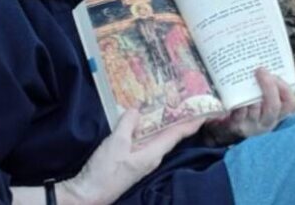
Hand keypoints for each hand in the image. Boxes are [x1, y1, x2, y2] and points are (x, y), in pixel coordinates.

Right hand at [56, 109, 202, 204]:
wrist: (89, 195)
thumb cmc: (105, 170)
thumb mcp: (116, 143)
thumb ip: (128, 124)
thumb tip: (137, 109)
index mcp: (153, 153)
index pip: (177, 135)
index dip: (191, 123)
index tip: (205, 112)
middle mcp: (152, 157)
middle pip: (169, 135)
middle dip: (179, 119)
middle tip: (186, 101)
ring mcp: (142, 159)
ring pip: (157, 137)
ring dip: (162, 122)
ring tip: (167, 104)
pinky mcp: (131, 160)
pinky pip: (145, 140)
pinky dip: (147, 128)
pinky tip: (142, 120)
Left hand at [203, 67, 294, 145]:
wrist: (232, 125)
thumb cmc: (251, 105)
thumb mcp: (264, 100)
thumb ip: (267, 86)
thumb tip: (262, 58)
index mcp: (278, 113)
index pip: (289, 102)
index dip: (284, 88)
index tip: (275, 74)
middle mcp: (268, 122)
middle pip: (273, 106)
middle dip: (268, 86)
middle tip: (260, 70)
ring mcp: (253, 125)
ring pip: (254, 109)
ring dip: (251, 93)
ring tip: (245, 76)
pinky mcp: (238, 126)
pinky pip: (239, 112)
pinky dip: (238, 101)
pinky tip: (234, 89)